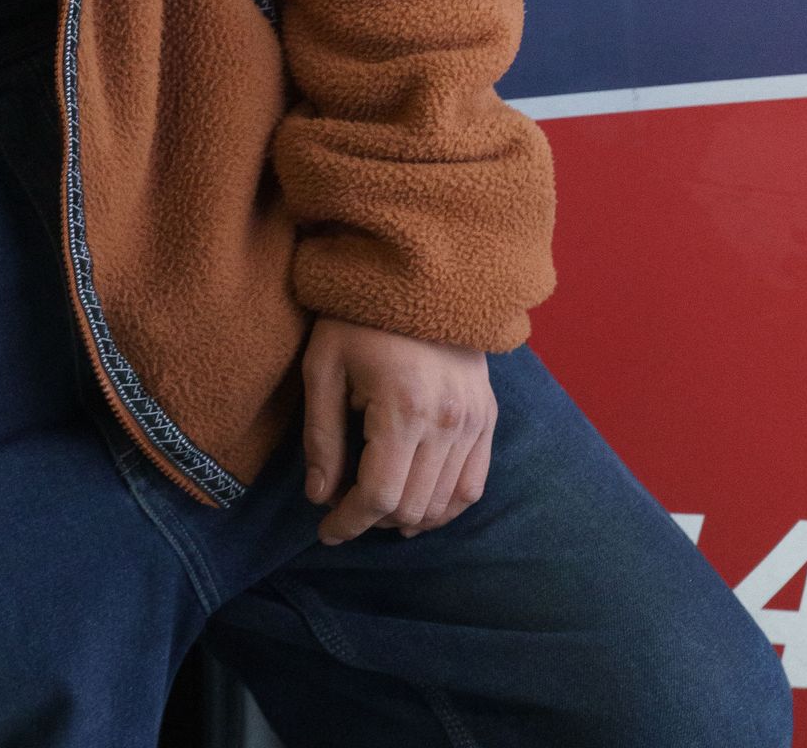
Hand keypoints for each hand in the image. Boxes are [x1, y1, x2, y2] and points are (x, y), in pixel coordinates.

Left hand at [301, 318, 495, 544]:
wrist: (417, 274)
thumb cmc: (359, 315)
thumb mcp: (323, 365)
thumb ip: (321, 435)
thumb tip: (319, 497)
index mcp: (403, 407)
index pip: (380, 495)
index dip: (349, 523)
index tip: (325, 532)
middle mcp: (447, 421)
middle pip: (412, 506)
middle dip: (373, 520)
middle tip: (343, 511)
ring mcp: (474, 420)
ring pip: (443, 503)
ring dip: (407, 517)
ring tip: (375, 508)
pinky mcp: (487, 416)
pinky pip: (473, 485)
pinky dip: (446, 507)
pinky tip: (418, 508)